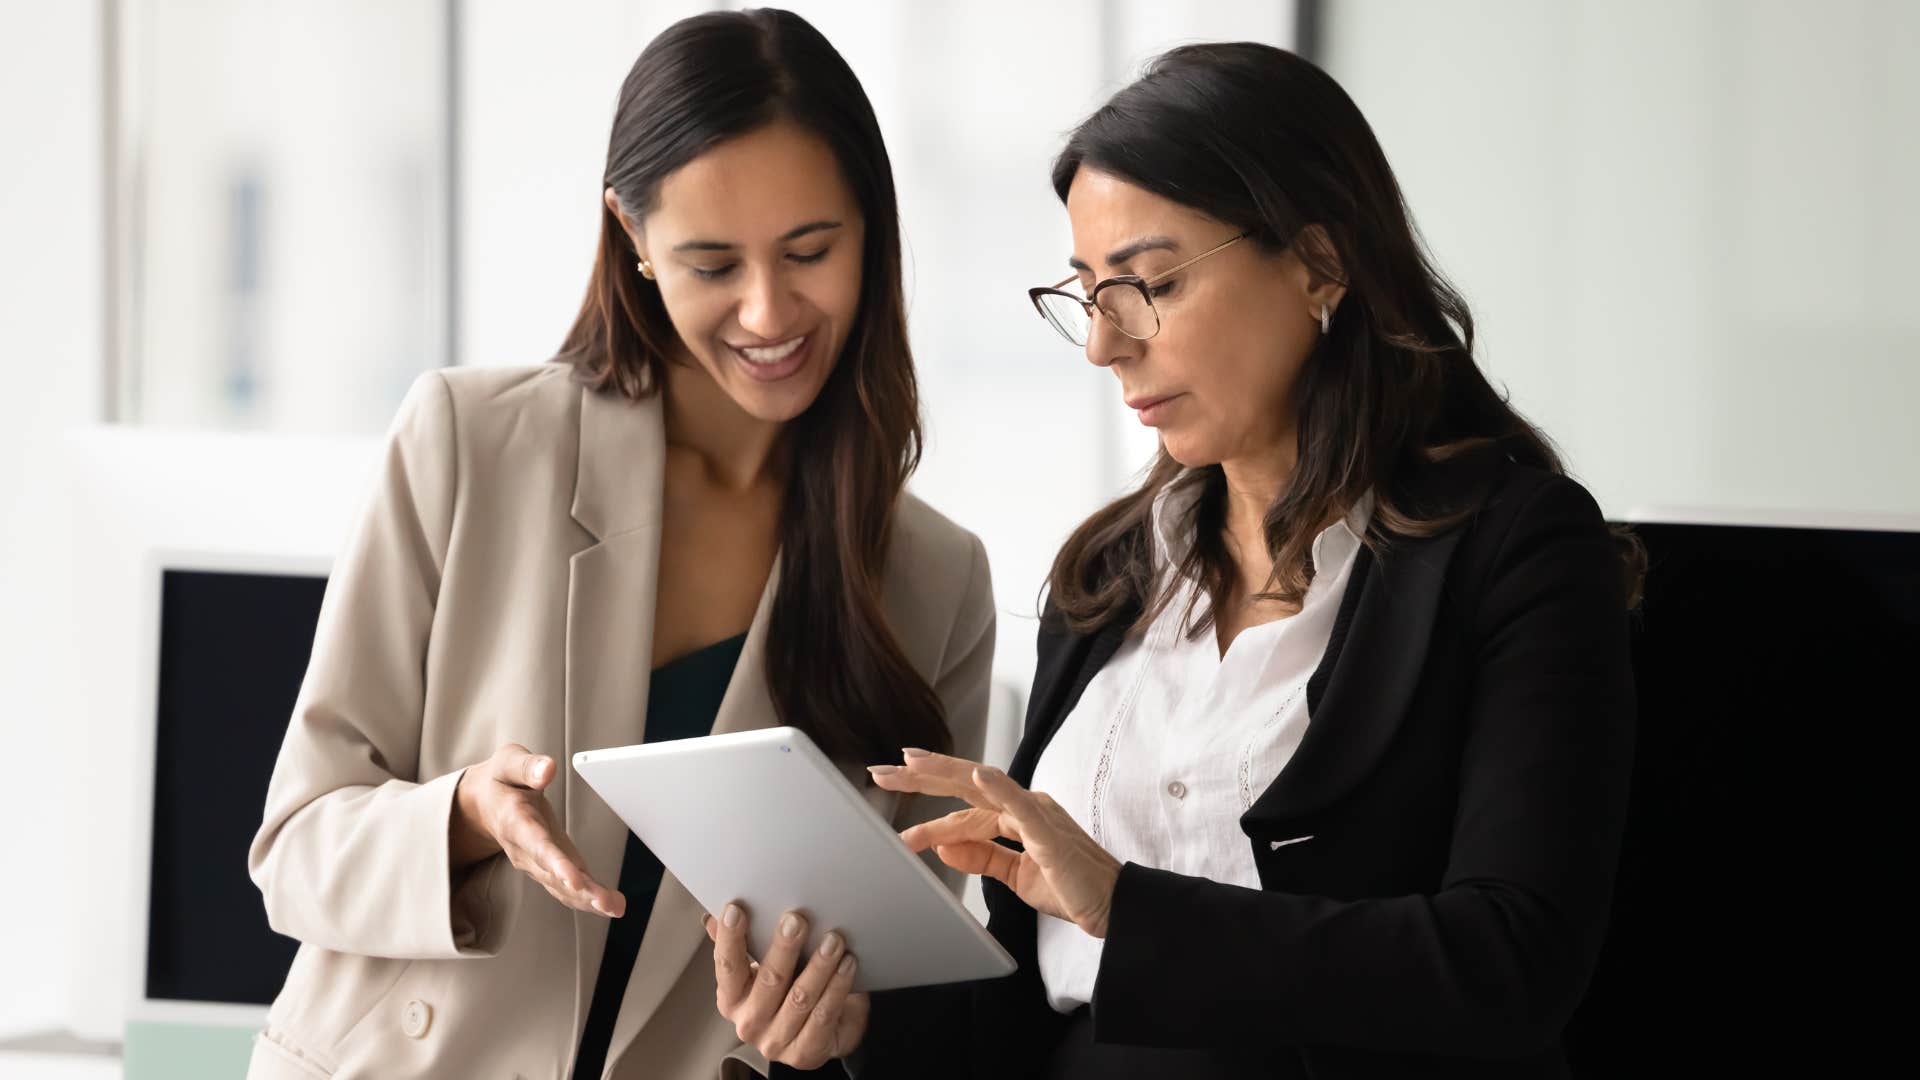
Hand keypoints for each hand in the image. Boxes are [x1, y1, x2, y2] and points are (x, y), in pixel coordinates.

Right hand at [450, 742, 624, 916]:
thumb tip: (548, 769)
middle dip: (579, 890)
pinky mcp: (548, 866)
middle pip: (552, 873)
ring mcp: (535, 861)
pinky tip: (611, 905)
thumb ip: (528, 767)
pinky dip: (587, 898)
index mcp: (515, 820)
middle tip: (606, 904)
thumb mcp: (509, 763)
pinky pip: (565, 887)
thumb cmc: (502, 780)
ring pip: (560, 887)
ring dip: (587, 900)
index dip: (555, 862)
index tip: (574, 879)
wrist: (484, 802)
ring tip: (615, 908)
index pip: (536, 844)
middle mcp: (523, 848)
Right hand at [704, 902, 868, 1069]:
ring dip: (819, 966)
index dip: (730, 938)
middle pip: (769, 981)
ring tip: (833, 940)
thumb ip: (741, 945)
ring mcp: (776, 1041)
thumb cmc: (788, 992)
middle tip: (797, 920)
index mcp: (732, 999)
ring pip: (800, 998)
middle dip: (784, 947)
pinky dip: (837, 987)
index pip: (727, 966)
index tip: (736, 910)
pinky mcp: (806, 1053)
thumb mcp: (762, 969)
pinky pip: (824, 1016)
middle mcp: (749, 1023)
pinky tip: (847, 964)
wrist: (821, 1034)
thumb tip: (713, 917)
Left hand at [868, 751, 1121, 937]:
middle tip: (881, 770)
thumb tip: (945, 845)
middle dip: (921, 776)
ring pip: (981, 788)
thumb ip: (982, 857)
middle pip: (963, 784)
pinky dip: (998, 787)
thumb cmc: (1071, 887)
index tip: (894, 783)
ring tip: (910, 766)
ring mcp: (1036, 812)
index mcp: (1015, 815)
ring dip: (944, 776)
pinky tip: (976, 775)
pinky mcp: (1048, 829)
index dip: (926, 795)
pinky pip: (1019, 804)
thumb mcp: (1014, 874)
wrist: (1111, 906)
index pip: (961, 803)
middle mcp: (1023, 805)